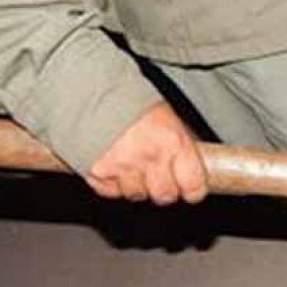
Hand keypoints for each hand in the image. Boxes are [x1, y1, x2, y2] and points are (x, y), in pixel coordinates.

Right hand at [85, 102, 207, 204]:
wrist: (91, 90)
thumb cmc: (131, 101)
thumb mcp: (167, 117)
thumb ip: (180, 145)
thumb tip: (195, 166)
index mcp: (173, 141)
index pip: (194, 184)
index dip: (193, 190)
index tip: (191, 190)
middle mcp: (150, 156)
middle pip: (164, 195)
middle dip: (164, 189)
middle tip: (160, 177)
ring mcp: (122, 166)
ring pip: (136, 194)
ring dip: (136, 186)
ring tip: (132, 165)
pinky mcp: (97, 172)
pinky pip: (110, 191)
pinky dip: (112, 183)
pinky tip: (113, 165)